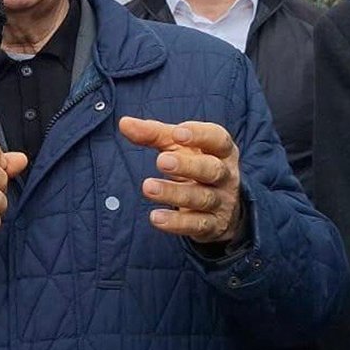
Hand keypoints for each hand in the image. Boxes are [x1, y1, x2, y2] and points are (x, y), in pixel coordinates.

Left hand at [118, 116, 243, 244]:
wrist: (220, 207)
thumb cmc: (194, 164)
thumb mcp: (178, 146)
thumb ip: (154, 133)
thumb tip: (124, 123)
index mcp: (221, 150)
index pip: (217, 139)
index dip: (200, 135)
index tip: (177, 132)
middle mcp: (226, 175)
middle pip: (212, 169)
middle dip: (187, 165)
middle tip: (161, 161)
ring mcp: (221, 202)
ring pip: (201, 198)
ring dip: (174, 193)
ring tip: (148, 187)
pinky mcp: (212, 225)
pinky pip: (196, 224)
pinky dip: (176, 222)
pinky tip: (156, 217)